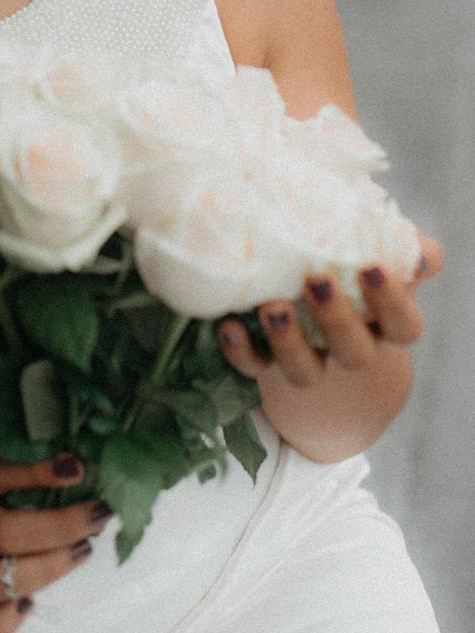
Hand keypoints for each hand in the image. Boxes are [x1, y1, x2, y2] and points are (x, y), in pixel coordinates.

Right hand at [0, 443, 110, 632]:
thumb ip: (12, 457)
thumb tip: (74, 463)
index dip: (39, 473)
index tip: (78, 469)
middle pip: (4, 535)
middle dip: (60, 528)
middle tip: (96, 516)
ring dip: (47, 570)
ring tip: (81, 550)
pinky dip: (1, 625)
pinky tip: (28, 605)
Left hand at [216, 232, 443, 462]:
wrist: (311, 321)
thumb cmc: (350, 277)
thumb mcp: (376, 260)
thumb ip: (398, 247)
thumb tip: (419, 250)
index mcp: (383, 325)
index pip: (404, 326)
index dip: (391, 302)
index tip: (371, 267)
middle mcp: (349, 350)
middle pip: (354, 352)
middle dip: (336, 319)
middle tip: (317, 280)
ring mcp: (307, 361)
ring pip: (304, 371)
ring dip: (288, 341)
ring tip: (272, 306)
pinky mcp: (265, 366)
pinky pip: (253, 368)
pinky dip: (239, 351)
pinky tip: (228, 325)